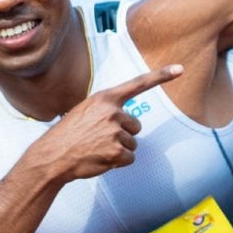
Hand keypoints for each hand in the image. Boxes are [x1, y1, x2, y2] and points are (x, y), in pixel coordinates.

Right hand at [29, 64, 183, 183]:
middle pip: (136, 126)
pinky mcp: (115, 152)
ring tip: (97, 148)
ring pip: (132, 144)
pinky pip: (129, 158)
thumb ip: (106, 110)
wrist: (52, 156)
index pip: (138, 84)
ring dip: (119, 149)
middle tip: (100, 138)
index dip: (161, 76)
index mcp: (105, 98)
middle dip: (123, 134)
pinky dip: (118, 162)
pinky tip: (100, 158)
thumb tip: (124, 119)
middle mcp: (113, 112)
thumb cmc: (69, 134)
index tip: (180, 69)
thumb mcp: (85, 111)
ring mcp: (115, 132)